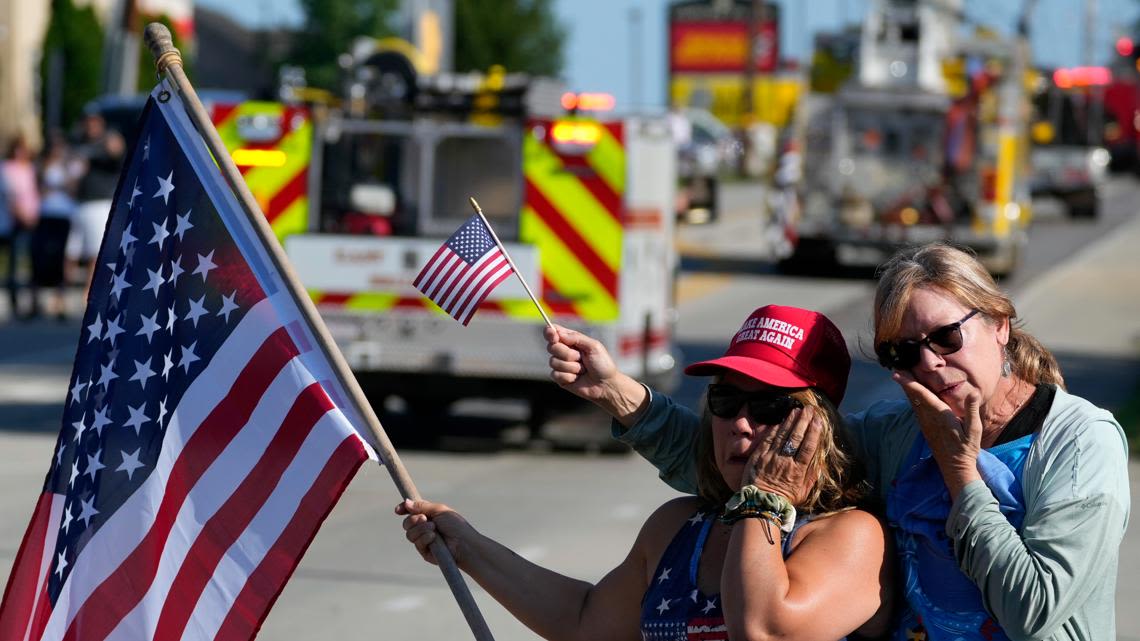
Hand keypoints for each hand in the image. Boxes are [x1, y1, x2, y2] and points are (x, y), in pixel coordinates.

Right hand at [395, 498, 473, 565]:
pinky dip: (424, 538)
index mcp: (428, 516)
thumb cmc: (456, 526)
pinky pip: (417, 543)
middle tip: (424, 518)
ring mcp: (424, 540)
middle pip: (406, 523)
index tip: (398, 510)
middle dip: (413, 520)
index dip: (403, 510)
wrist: (464, 544)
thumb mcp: (439, 510)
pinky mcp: (425, 551)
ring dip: (420, 529)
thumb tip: (406, 502)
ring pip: (409, 534)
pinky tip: (434, 537)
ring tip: (434, 528)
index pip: (411, 512)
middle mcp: (424, 528)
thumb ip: (422, 506)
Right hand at [545, 324, 617, 398]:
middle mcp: (564, 351)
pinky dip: (569, 376)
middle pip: (551, 347)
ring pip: (553, 362)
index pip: (553, 331)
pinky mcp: (560, 378)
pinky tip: (577, 378)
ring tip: (583, 370)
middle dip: (567, 353)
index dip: (549, 332)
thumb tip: (559, 334)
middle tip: (580, 358)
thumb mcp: (594, 346)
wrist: (605, 385)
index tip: (554, 336)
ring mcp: (561, 364)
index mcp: (571, 340)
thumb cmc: (602, 364)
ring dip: (571, 367)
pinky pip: (555, 374)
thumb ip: (577, 337)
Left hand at [742, 406, 820, 504]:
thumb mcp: (804, 492)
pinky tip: (780, 422)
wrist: (760, 504)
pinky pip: (768, 440)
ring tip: (796, 410)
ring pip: (782, 436)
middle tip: (809, 409)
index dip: (814, 432)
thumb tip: (820, 462)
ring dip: (790, 421)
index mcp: (798, 470)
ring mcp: (770, 458)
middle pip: (796, 437)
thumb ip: (812, 476)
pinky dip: (774, 430)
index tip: (819, 420)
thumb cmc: (784, 500)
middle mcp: (785, 461)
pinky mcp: (758, 456)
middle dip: (804, 421)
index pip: (808, 447)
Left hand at [892, 370, 982, 497]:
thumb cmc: (967, 448)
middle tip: (897, 368)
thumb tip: (974, 392)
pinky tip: (913, 395)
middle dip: (905, 382)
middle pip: (914, 397)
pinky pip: (917, 410)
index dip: (909, 383)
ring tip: (902, 376)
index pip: (922, 395)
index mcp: (940, 415)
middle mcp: (929, 418)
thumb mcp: (974, 429)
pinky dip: (913, 399)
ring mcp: (925, 424)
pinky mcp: (926, 429)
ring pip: (914, 403)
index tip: (897, 374)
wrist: (955, 467)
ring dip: (908, 390)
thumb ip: (972, 410)